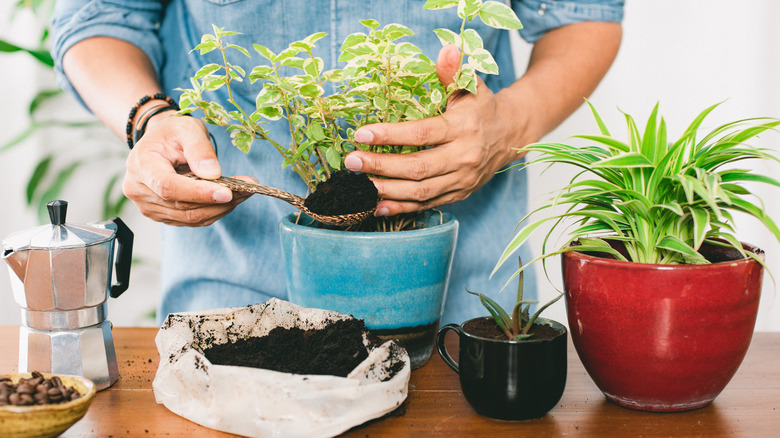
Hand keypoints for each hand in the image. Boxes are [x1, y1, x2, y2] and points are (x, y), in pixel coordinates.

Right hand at [122, 113, 252, 225]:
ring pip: (190, 217)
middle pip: (182, 207)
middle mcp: (139, 190)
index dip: (198, 193)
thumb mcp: (187, 128)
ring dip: (221, 208)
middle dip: (219, 201)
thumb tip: (213, 174)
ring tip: (244, 192)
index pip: (168, 187)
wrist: (160, 143)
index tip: (227, 192)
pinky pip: (192, 220)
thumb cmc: (173, 133)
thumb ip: (199, 149)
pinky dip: (214, 211)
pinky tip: (230, 198)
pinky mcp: (163, 215)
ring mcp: (149, 206)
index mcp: (141, 166)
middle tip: (248, 189)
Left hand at [344, 45, 527, 216]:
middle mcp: (464, 157)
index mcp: (464, 128)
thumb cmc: (482, 108)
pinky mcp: (458, 195)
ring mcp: (461, 180)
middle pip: (418, 168)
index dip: (390, 135)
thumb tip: (446, 49)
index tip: (362, 134)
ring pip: (420, 192)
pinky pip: (426, 205)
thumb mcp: (472, 85)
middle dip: (381, 166)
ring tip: (357, 185)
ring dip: (386, 190)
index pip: (423, 134)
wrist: (510, 136)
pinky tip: (375, 205)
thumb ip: (454, 71)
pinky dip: (400, 208)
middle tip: (352, 161)